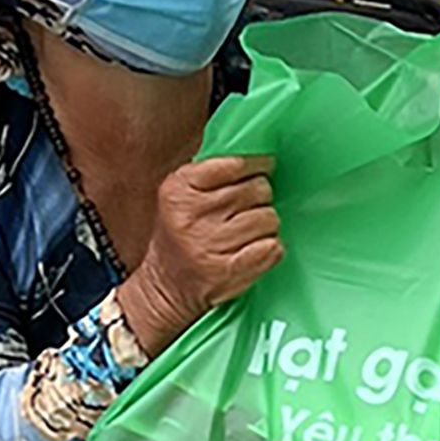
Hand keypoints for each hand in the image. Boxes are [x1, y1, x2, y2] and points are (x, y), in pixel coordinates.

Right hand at [116, 155, 278, 354]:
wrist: (166, 286)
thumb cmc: (180, 235)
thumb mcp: (180, 195)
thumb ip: (210, 172)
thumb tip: (257, 155)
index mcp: (180, 189)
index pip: (234, 165)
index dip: (256, 165)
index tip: (265, 167)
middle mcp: (193, 214)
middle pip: (257, 189)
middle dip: (260, 196)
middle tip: (249, 207)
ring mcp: (211, 244)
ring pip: (269, 217)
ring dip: (266, 224)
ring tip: (249, 231)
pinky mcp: (229, 271)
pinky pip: (273, 247)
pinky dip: (271, 247)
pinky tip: (255, 248)